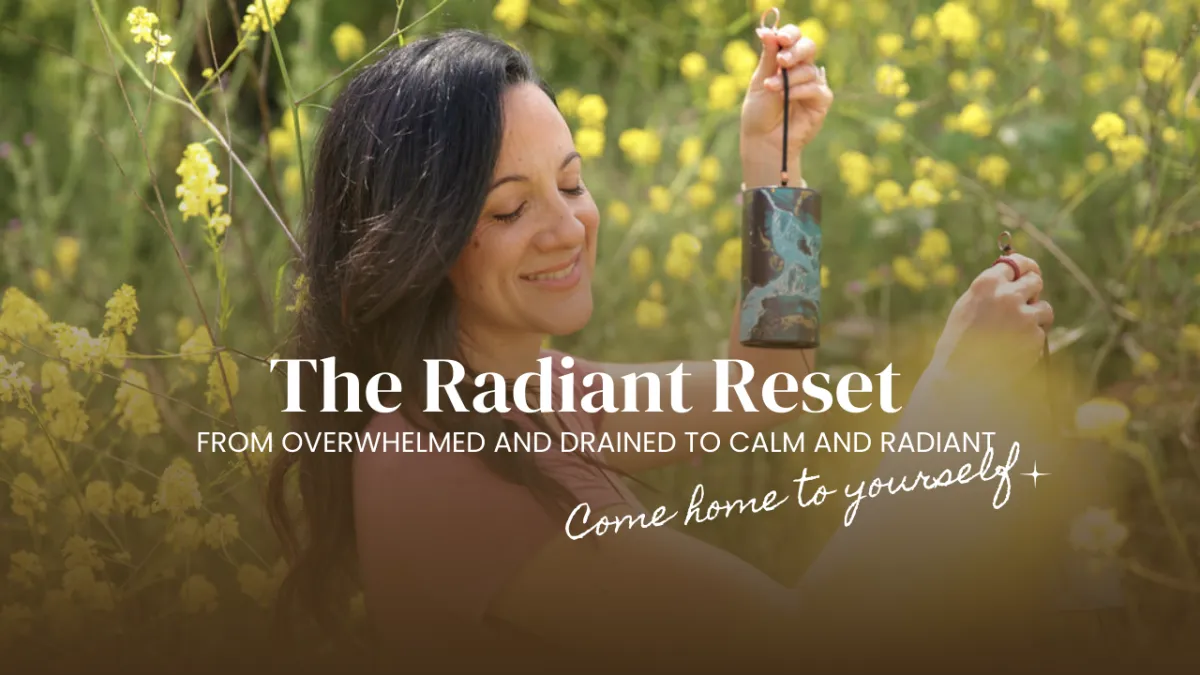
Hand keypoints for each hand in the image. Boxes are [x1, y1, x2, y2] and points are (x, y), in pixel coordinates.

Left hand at [740, 21, 832, 172]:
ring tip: (772, 90)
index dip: (790, 34)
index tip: (780, 38)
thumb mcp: (760, 82)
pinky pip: (816, 88)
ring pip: (808, 70)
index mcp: (785, 61)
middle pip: (808, 47)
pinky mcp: (821, 101)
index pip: (793, 38)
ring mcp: (813, 84)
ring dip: (789, 79)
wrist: (764, 140)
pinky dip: (800, 90)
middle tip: (782, 61)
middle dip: (794, 51)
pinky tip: (787, 97)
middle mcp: (801, 70)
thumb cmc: (759, 113)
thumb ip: (768, 58)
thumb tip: (766, 31)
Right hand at [925, 253, 1054, 386]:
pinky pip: (1041, 333)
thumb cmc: (958, 343)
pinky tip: (1014, 350)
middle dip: (1033, 291)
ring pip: (1045, 308)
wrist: (960, 375)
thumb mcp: (966, 307)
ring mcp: (1024, 316)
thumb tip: (1014, 281)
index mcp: (986, 284)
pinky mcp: (1035, 337)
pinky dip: (1032, 341)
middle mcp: (1007, 295)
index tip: (1030, 271)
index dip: (1025, 267)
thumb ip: (989, 292)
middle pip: (1035, 281)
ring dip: (1036, 318)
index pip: (1015, 264)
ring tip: (1018, 333)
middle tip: (1029, 301)